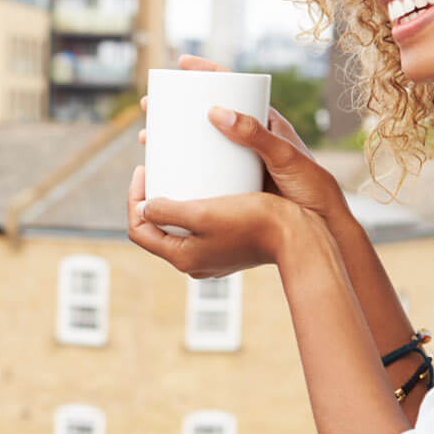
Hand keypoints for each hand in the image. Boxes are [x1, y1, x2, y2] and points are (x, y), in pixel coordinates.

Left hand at [128, 164, 324, 278]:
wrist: (299, 237)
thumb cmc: (254, 222)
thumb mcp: (203, 213)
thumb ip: (168, 211)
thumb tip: (143, 208)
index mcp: (181, 257)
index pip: (139, 229)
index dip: (133, 198)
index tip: (142, 169)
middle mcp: (193, 263)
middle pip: (157, 229)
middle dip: (151, 199)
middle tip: (156, 170)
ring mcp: (212, 258)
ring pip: (179, 228)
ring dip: (173, 203)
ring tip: (177, 176)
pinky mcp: (229, 248)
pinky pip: (201, 229)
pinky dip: (195, 209)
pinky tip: (204, 189)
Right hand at [138, 55, 346, 226]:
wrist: (321, 225)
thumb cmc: (312, 186)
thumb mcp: (285, 156)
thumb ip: (255, 135)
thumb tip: (215, 111)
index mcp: (264, 122)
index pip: (233, 87)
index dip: (206, 72)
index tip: (182, 64)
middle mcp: (249, 138)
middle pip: (207, 115)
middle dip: (176, 108)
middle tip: (150, 106)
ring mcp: (240, 161)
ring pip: (201, 144)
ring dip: (174, 139)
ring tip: (148, 138)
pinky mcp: (235, 184)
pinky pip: (204, 170)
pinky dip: (183, 167)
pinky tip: (164, 173)